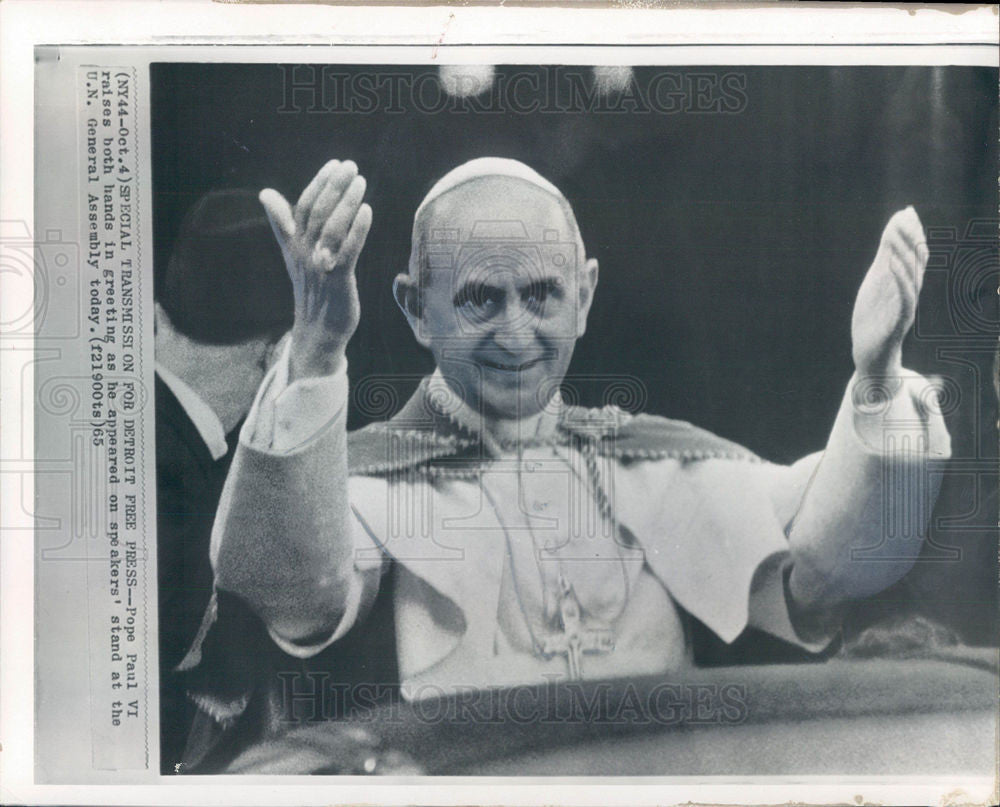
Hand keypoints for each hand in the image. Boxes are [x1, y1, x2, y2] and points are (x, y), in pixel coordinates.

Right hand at [259, 160, 372, 381]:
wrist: (318, 329)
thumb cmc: (311, 287)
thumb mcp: (293, 254)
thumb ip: (282, 223)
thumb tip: (265, 193)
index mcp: (294, 244)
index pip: (303, 207)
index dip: (318, 184)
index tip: (334, 164)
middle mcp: (304, 253)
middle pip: (318, 213)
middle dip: (334, 187)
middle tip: (351, 166)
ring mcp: (319, 267)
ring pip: (332, 228)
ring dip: (347, 203)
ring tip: (361, 182)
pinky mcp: (337, 281)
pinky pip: (347, 252)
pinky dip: (357, 230)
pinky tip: (367, 211)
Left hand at [851, 206, 927, 378]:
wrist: (871, 353)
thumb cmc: (875, 317)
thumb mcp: (877, 283)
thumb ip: (885, 259)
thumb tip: (891, 232)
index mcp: (904, 282)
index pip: (914, 253)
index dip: (911, 232)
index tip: (906, 211)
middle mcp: (909, 292)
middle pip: (917, 262)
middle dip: (911, 238)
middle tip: (905, 216)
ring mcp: (906, 307)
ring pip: (912, 278)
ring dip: (905, 256)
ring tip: (896, 236)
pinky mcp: (898, 322)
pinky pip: (904, 299)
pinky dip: (899, 281)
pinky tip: (891, 265)